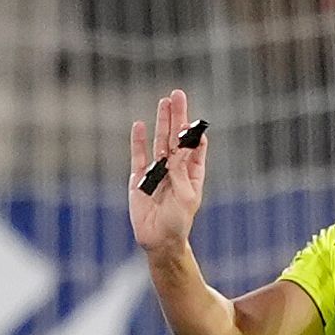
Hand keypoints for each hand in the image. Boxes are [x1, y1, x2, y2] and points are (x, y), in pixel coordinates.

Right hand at [129, 89, 209, 257]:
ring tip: (164, 102)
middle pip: (176, 137)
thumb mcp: (186, 195)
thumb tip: (184, 145)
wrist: (159, 240)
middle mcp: (175, 168)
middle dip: (177, 116)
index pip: (194, 146)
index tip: (195, 119)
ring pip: (159, 142)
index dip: (194, 132)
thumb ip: (182, 170)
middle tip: (178, 94)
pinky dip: (138, 142)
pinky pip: (138, 156)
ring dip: (161, 122)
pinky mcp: (139, 178)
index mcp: (192, 173)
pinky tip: (140, 125)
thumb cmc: (179, 221)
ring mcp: (157, 171)